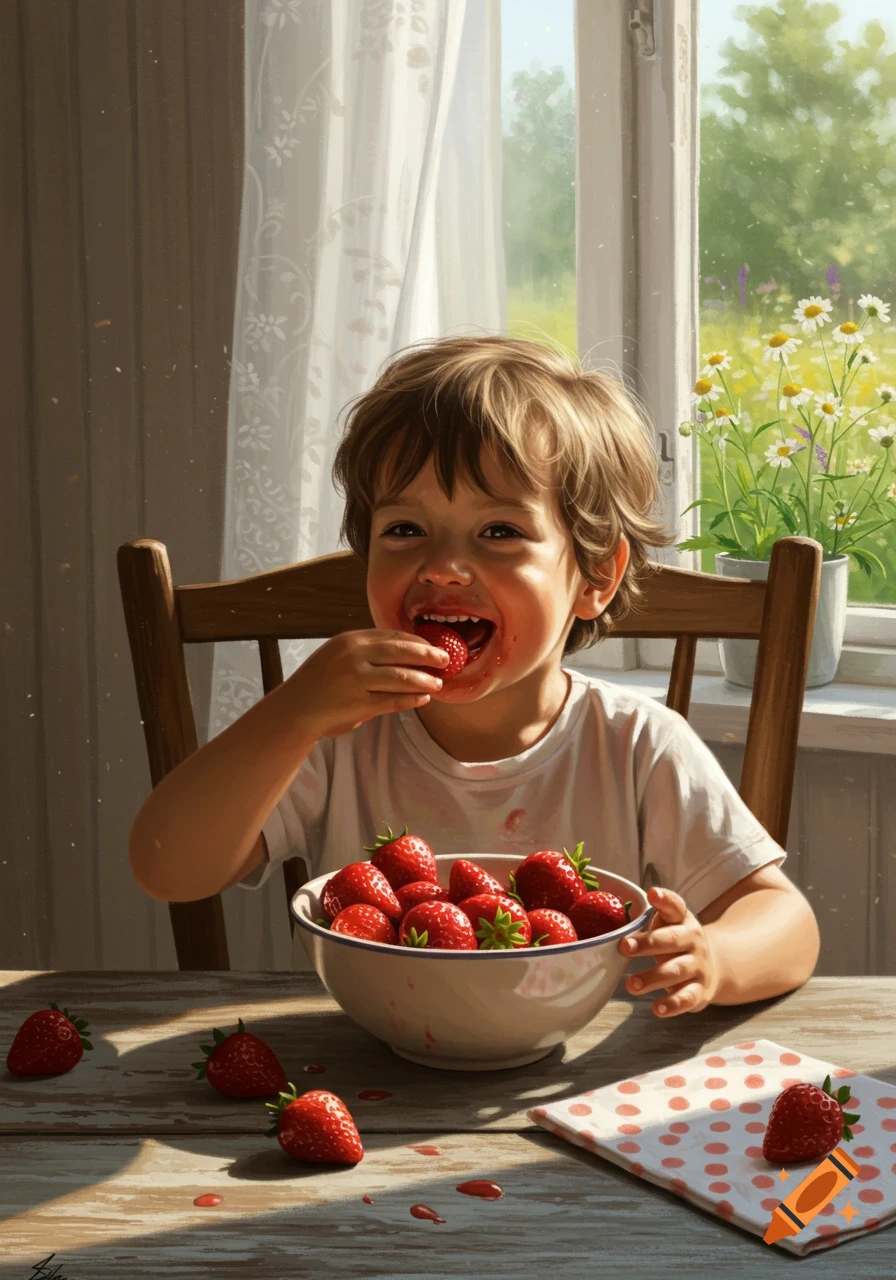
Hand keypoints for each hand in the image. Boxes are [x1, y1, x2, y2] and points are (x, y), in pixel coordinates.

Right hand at [287, 629, 449, 739]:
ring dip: (424, 681)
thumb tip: (406, 652)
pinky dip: (412, 700)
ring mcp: (357, 680)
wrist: (295, 709)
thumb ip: (366, 651)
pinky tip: (423, 699)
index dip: (417, 641)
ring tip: (437, 683)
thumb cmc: (319, 682)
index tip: (432, 646)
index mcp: (351, 640)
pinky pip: (394, 701)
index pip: (393, 636)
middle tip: (445, 660)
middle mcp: (354, 656)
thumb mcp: (338, 655)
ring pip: (402, 678)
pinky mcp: (359, 704)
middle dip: (428, 656)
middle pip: (402, 652)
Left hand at [617, 886, 721, 1017]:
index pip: (675, 906)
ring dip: (653, 978)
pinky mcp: (701, 991)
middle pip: (672, 940)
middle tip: (624, 947)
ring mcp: (698, 966)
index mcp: (683, 920)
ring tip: (631, 985)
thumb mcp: (669, 925)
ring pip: (676, 971)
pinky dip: (673, 1005)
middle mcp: (693, 941)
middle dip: (648, 943)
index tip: (652, 893)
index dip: (664, 899)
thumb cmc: (677, 942)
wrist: (716, 966)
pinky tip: (656, 1009)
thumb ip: (647, 921)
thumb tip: (610, 924)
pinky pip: (687, 998)